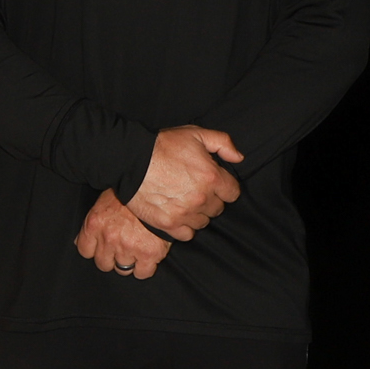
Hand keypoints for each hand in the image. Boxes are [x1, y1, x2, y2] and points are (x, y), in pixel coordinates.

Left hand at [76, 190, 171, 278]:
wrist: (156, 187)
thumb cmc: (130, 192)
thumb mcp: (104, 201)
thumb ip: (92, 223)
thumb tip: (79, 241)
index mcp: (95, 225)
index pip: (85, 251)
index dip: (95, 250)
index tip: (102, 247)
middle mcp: (109, 238)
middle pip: (103, 263)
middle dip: (111, 257)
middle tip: (121, 247)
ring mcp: (129, 247)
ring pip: (122, 269)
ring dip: (128, 262)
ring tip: (136, 249)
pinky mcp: (149, 253)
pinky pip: (142, 273)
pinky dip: (144, 268)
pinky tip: (147, 258)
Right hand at [127, 126, 242, 236]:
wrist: (130, 160)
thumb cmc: (162, 146)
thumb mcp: (196, 134)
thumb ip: (223, 143)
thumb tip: (238, 158)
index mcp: (211, 177)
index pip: (233, 193)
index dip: (223, 187)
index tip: (212, 183)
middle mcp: (201, 198)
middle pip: (217, 209)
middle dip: (210, 199)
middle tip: (194, 190)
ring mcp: (184, 213)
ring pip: (203, 222)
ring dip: (197, 214)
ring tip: (184, 202)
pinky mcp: (168, 224)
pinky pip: (187, 234)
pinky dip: (184, 227)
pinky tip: (177, 215)